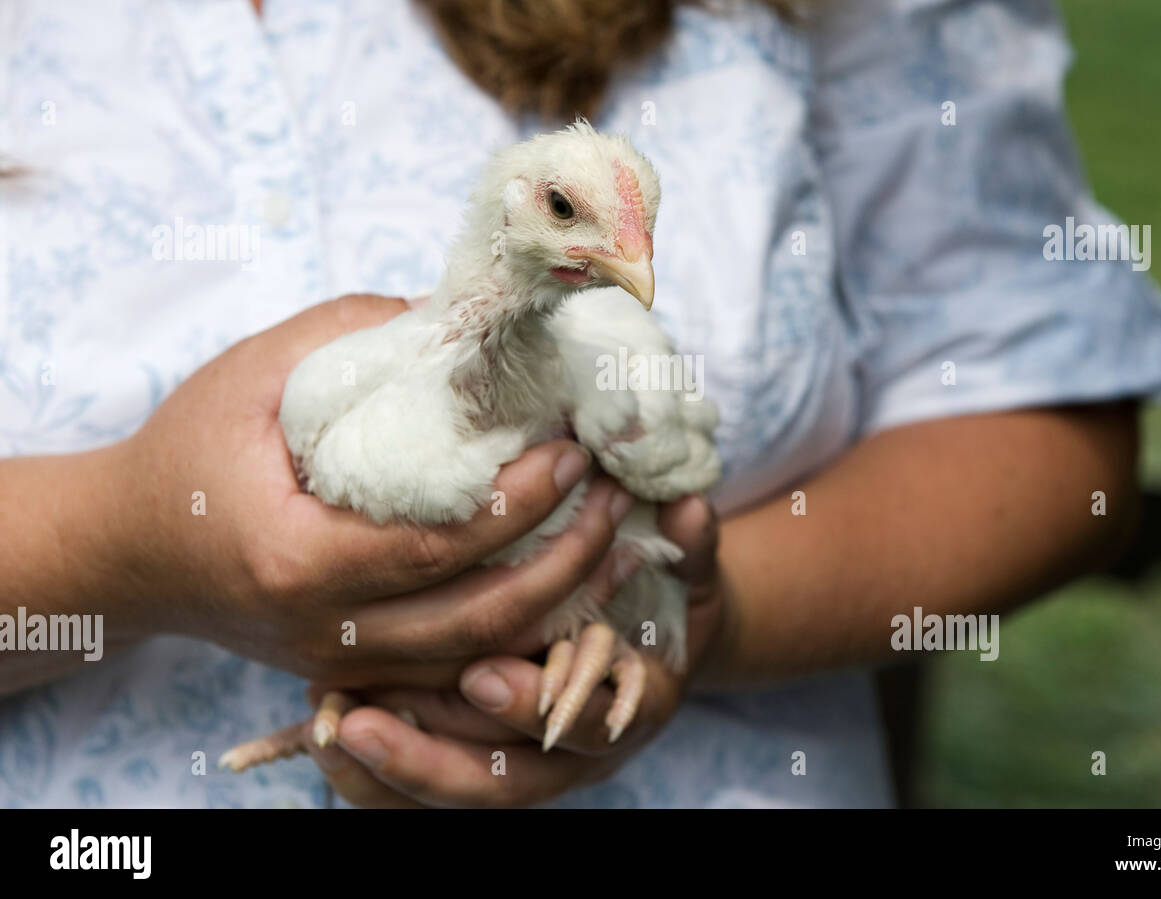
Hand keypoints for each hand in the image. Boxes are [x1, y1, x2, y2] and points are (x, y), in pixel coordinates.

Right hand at [109, 294, 631, 687]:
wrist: (122, 551)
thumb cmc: (182, 452)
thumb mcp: (255, 372)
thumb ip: (359, 335)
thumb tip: (467, 314)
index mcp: (294, 558)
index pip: (438, 545)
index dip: (521, 505)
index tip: (576, 453)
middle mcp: (322, 631)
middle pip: (477, 620)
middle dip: (566, 562)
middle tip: (615, 498)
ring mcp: (339, 663)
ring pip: (477, 659)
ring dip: (558, 606)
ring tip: (616, 542)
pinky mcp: (352, 671)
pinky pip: (453, 670)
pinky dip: (518, 635)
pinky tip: (566, 588)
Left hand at [299, 495, 724, 806]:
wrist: (658, 648)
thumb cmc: (666, 600)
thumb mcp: (688, 574)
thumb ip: (690, 548)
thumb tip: (691, 511)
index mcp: (631, 706)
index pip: (582, 722)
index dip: (533, 704)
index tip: (481, 676)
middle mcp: (576, 752)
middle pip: (501, 783)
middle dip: (429, 758)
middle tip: (361, 723)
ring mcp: (529, 764)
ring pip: (453, 794)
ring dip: (388, 771)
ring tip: (326, 727)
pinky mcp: (484, 761)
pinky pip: (422, 796)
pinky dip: (374, 777)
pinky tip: (323, 736)